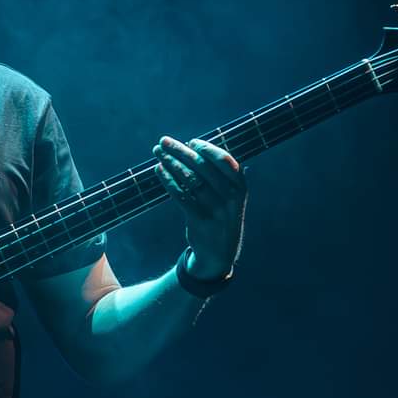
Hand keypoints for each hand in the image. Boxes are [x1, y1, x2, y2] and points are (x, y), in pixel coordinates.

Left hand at [153, 136, 247, 278]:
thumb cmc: (220, 216)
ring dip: (171, 163)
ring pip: (190, 180)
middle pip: (202, 167)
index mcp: (240, 188)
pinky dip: (168, 181)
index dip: (206, 148)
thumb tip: (194, 148)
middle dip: (181, 151)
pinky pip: (181, 196)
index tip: (190, 141)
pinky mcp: (200, 222)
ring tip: (157, 152)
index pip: (224, 161)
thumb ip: (218, 176)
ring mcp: (216, 211)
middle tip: (164, 141)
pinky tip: (159, 170)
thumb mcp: (230, 198)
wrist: (219, 255)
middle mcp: (230, 199)